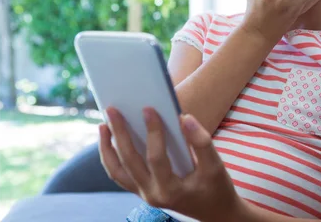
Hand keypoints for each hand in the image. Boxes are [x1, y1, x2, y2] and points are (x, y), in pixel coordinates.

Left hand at [99, 107, 246, 221]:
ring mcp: (144, 194)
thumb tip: (184, 118)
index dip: (153, 132)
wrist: (215, 213)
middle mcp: (152, 194)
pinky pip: (120, 174)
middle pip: (128, 161)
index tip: (148, 108)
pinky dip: (111, 157)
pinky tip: (111, 138)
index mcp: (170, 190)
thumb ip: (202, 143)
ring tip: (103, 124)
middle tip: (113, 109)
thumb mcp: (216, 167)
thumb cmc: (217, 188)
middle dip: (119, 133)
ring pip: (116, 171)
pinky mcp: (142, 190)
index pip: (156, 158)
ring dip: (107, 147)